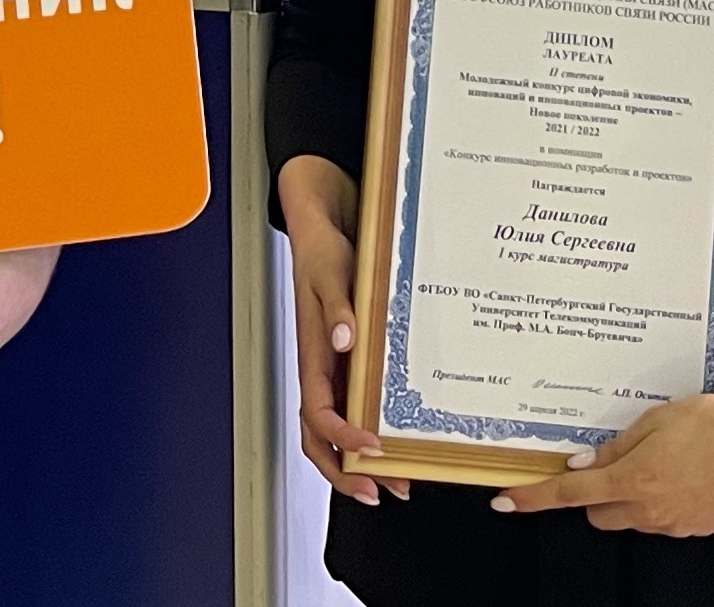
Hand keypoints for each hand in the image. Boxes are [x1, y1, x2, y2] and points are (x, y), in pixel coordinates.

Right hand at [275, 157, 381, 505]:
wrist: (324, 224)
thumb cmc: (322, 248)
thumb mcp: (330, 271)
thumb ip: (336, 305)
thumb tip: (343, 340)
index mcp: (311, 355)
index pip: (317, 415)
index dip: (341, 439)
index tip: (372, 449)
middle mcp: (322, 369)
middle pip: (322, 439)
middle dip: (347, 472)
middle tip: (384, 490)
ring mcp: (336, 368)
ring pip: (340, 429)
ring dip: (361, 460)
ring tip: (398, 480)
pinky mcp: (352, 360)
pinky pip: (358, 405)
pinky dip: (374, 429)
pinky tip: (403, 434)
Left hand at [491, 387, 713, 538]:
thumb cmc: (713, 418)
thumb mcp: (657, 419)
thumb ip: (616, 446)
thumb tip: (582, 465)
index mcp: (635, 480)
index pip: (571, 495)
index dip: (534, 498)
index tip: (505, 501)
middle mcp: (651, 510)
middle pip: (599, 513)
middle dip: (595, 491)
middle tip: (611, 458)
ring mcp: (675, 524)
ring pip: (631, 517)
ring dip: (629, 495)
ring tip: (658, 457)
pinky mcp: (697, 528)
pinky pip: (661, 519)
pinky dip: (658, 500)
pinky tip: (680, 471)